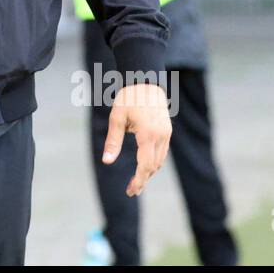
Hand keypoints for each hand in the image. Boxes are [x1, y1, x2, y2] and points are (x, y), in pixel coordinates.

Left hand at [102, 82, 171, 196]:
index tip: (130, 191)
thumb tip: (106, 161)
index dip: (138, 181)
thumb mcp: (116, 118)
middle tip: (131, 191)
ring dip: (149, 172)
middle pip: (154, 166)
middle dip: (143, 180)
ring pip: (160, 160)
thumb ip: (113, 141)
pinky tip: (145, 166)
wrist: (146, 81)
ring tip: (137, 182)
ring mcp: (166, 134)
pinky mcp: (167, 131)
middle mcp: (161, 136)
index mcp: (148, 135)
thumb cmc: (128, 98)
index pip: (145, 166)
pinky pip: (162, 152)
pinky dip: (153, 162)